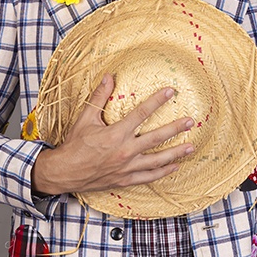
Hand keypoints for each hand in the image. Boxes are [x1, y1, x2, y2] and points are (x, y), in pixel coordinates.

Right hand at [31, 73, 195, 194]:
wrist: (65, 172)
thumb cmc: (75, 145)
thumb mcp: (85, 118)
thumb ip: (99, 97)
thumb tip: (108, 76)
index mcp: (116, 133)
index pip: (141, 113)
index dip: (157, 101)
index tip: (171, 92)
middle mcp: (125, 151)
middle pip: (156, 138)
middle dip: (175, 128)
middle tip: (190, 121)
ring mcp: (127, 167)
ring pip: (157, 160)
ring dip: (176, 153)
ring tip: (191, 146)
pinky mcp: (126, 180)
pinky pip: (149, 176)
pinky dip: (163, 172)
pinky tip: (175, 166)